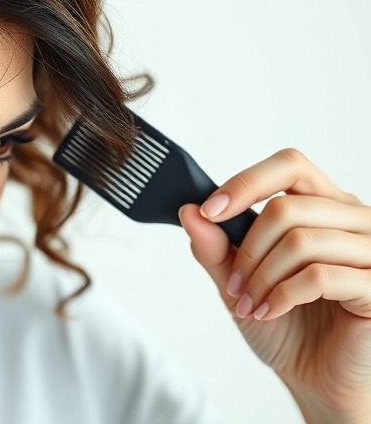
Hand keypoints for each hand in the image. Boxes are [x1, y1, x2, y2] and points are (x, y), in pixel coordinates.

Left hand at [178, 148, 370, 422]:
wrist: (317, 377)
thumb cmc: (287, 325)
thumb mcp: (238, 282)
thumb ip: (216, 247)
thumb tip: (189, 211)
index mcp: (323, 206)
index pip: (289, 165)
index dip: (245, 182)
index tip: (209, 211)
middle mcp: (353, 220)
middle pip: (285, 207)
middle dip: (246, 250)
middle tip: (232, 284)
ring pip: (301, 240)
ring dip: (261, 277)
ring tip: (249, 303)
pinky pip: (321, 276)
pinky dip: (283, 295)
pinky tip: (272, 311)